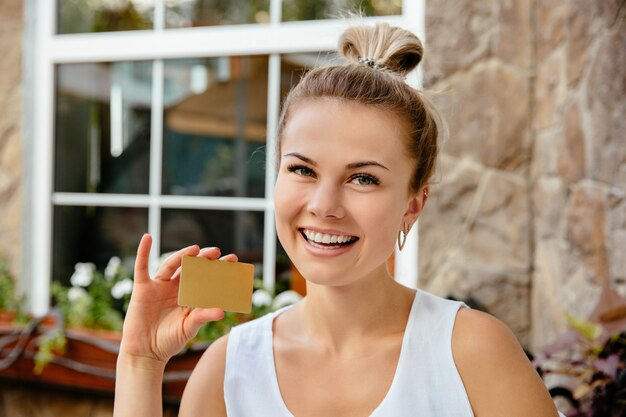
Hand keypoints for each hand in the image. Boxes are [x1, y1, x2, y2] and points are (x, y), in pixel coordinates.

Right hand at [119, 234, 236, 364]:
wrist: (145, 353)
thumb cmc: (169, 341)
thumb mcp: (189, 328)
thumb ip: (203, 317)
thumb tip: (222, 311)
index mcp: (190, 296)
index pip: (207, 277)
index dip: (219, 268)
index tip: (233, 259)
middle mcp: (176, 287)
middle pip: (191, 267)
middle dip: (204, 259)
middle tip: (217, 252)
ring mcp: (160, 286)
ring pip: (172, 265)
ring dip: (182, 255)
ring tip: (195, 249)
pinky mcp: (143, 288)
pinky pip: (141, 267)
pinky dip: (143, 252)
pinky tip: (148, 238)